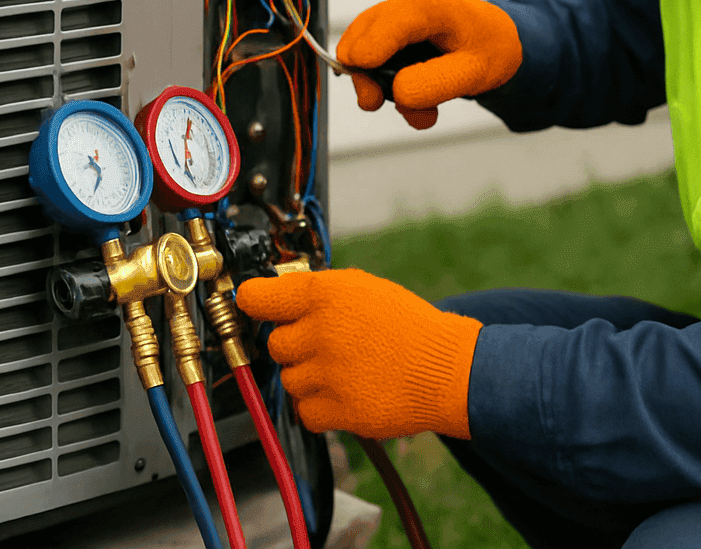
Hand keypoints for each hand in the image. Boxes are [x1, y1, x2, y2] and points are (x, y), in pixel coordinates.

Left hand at [235, 268, 482, 439]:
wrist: (448, 368)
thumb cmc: (409, 326)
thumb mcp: (364, 288)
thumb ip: (319, 292)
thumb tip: (280, 296)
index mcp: (325, 294)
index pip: (257, 297)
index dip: (253, 302)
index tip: (252, 306)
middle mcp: (321, 330)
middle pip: (275, 344)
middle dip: (296, 346)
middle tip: (326, 346)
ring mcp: (328, 373)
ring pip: (289, 381)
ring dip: (309, 379)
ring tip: (344, 371)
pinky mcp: (338, 409)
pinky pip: (305, 412)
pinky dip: (320, 408)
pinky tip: (345, 393)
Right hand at [335, 0, 521, 130]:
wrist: (493, 42)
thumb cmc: (488, 50)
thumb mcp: (474, 73)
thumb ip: (437, 84)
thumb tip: (398, 91)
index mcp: (431, 6)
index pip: (392, 23)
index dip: (372, 46)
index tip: (361, 68)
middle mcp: (405, 5)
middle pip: (362, 40)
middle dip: (370, 80)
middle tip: (381, 104)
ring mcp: (391, 19)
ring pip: (358, 55)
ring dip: (380, 89)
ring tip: (420, 111)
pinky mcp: (384, 35)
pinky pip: (366, 62)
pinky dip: (384, 87)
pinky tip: (410, 98)